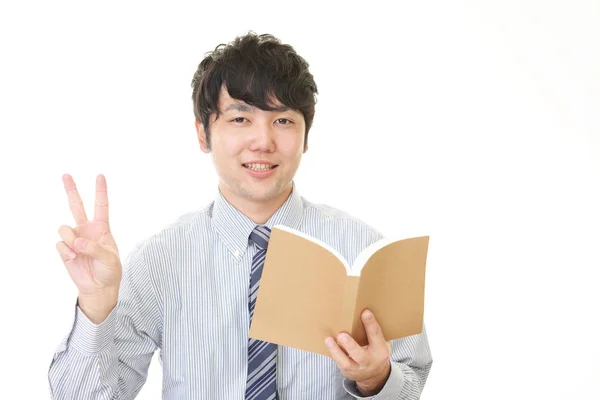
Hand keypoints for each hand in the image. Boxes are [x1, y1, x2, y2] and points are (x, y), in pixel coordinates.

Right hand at [55, 174, 121, 322]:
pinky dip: (65, 251)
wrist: (99, 287)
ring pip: (64, 228)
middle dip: (71, 190)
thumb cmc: (109, 270)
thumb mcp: (109, 258)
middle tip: (66, 175)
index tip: (100, 176)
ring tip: (77, 252)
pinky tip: (72, 258)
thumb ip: (94, 248)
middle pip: (76, 206)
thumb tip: (77, 241)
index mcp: (102, 228)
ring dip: (69, 239)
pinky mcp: (65, 249)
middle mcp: (86, 230)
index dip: (100, 191)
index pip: (101, 206)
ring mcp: (74, 239)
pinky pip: (60, 244)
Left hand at [325, 309, 391, 395]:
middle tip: (342, 334)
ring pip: (346, 362)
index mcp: (381, 351)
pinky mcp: (347, 371)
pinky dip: (333, 353)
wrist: (375, 374)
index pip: (376, 336)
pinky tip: (328, 343)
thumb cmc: (376, 351)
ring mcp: (358, 368)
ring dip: (336, 351)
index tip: (365, 312)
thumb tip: (364, 310)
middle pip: (360, 355)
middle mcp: (369, 361)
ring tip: (328, 339)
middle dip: (350, 345)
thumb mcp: (381, 342)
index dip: (371, 324)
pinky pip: (339, 363)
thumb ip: (374, 331)